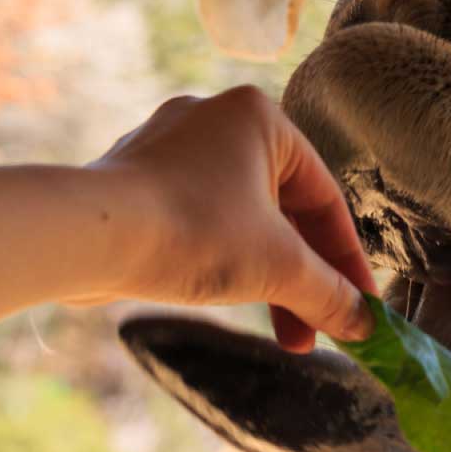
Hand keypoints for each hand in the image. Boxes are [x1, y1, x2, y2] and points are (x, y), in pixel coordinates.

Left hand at [0, 86, 375, 349]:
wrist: (83, 235)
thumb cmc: (192, 231)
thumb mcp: (279, 268)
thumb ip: (329, 294)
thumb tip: (367, 326)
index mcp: (261, 117)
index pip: (324, 198)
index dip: (348, 262)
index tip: (361, 309)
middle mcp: (215, 119)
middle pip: (282, 210)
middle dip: (303, 278)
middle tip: (318, 331)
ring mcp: (169, 147)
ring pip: (240, 217)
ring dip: (265, 276)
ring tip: (278, 334)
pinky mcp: (135, 179)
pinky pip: (198, 219)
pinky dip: (221, 259)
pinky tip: (224, 298)